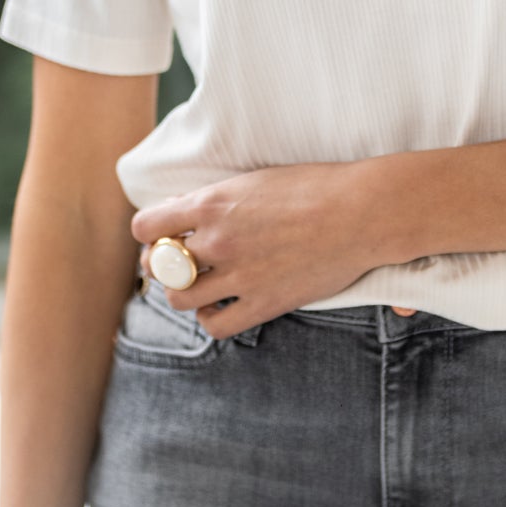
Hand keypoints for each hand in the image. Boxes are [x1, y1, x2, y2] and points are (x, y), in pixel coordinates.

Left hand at [131, 161, 380, 337]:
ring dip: (182, 293)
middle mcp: (217, 241)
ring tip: (198, 284)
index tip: (163, 233)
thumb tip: (177, 211)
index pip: (146, 226)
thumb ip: (212, 200)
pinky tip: (218, 305)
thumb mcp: (253, 180)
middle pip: (159, 266)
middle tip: (177, 262)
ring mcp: (239, 276)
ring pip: (179, 299)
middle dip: (161, 264)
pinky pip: (214, 325)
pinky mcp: (262, 303)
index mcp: (211, 204)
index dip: (149, 232)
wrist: (359, 212)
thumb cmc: (312, 187)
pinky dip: (208, 318)